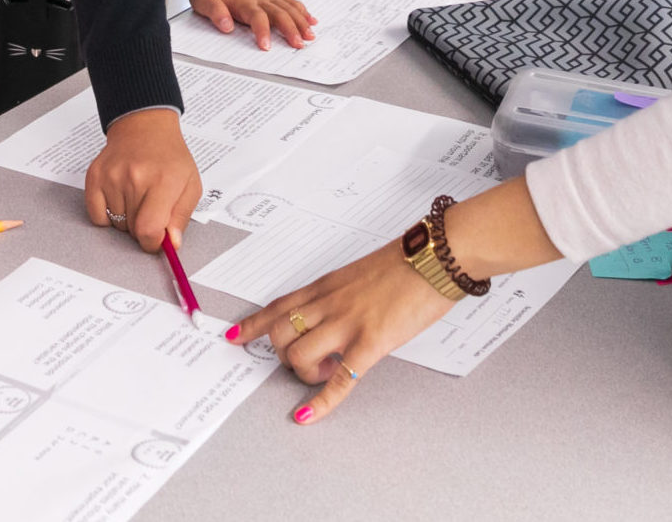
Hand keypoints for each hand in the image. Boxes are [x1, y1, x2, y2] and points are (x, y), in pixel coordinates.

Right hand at [84, 107, 202, 252]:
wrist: (145, 128)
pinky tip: (120, 199)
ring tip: (136, 198)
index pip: (149, 229)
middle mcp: (134, 178)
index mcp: (163, 181)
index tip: (157, 239)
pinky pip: (97, 217)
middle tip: (150, 209)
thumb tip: (171, 244)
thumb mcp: (190, 185)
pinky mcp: (94, 177)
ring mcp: (111, 177)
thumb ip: (181, 217)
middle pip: (132, 230)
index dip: (153, 243)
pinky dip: (108, 216)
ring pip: (116, 225)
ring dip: (127, 221)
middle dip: (143, 229)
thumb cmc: (169, 157)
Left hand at [190, 0, 316, 49]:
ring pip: (289, 8)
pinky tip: (312, 21)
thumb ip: (215, 12)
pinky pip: (290, 2)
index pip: (257, 17)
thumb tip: (227, 26)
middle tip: (298, 45)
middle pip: (279, 13)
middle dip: (290, 29)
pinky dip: (302, 11)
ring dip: (301, 22)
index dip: (263, 31)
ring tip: (309, 37)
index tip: (266, 47)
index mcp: (244, 1)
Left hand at [229, 239, 455, 424]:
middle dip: (286, 355)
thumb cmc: (406, 263)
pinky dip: (320, 402)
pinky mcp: (371, 343)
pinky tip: (309, 414)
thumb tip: (337, 314)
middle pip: (280, 334)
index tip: (235, 337)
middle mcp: (328, 303)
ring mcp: (347, 323)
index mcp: (327, 286)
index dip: (253, 324)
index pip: (278, 306)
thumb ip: (344, 294)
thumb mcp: (361, 274)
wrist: (435, 256)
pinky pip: (338, 380)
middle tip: (309, 362)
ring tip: (328, 371)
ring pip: (298, 355)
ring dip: (306, 374)